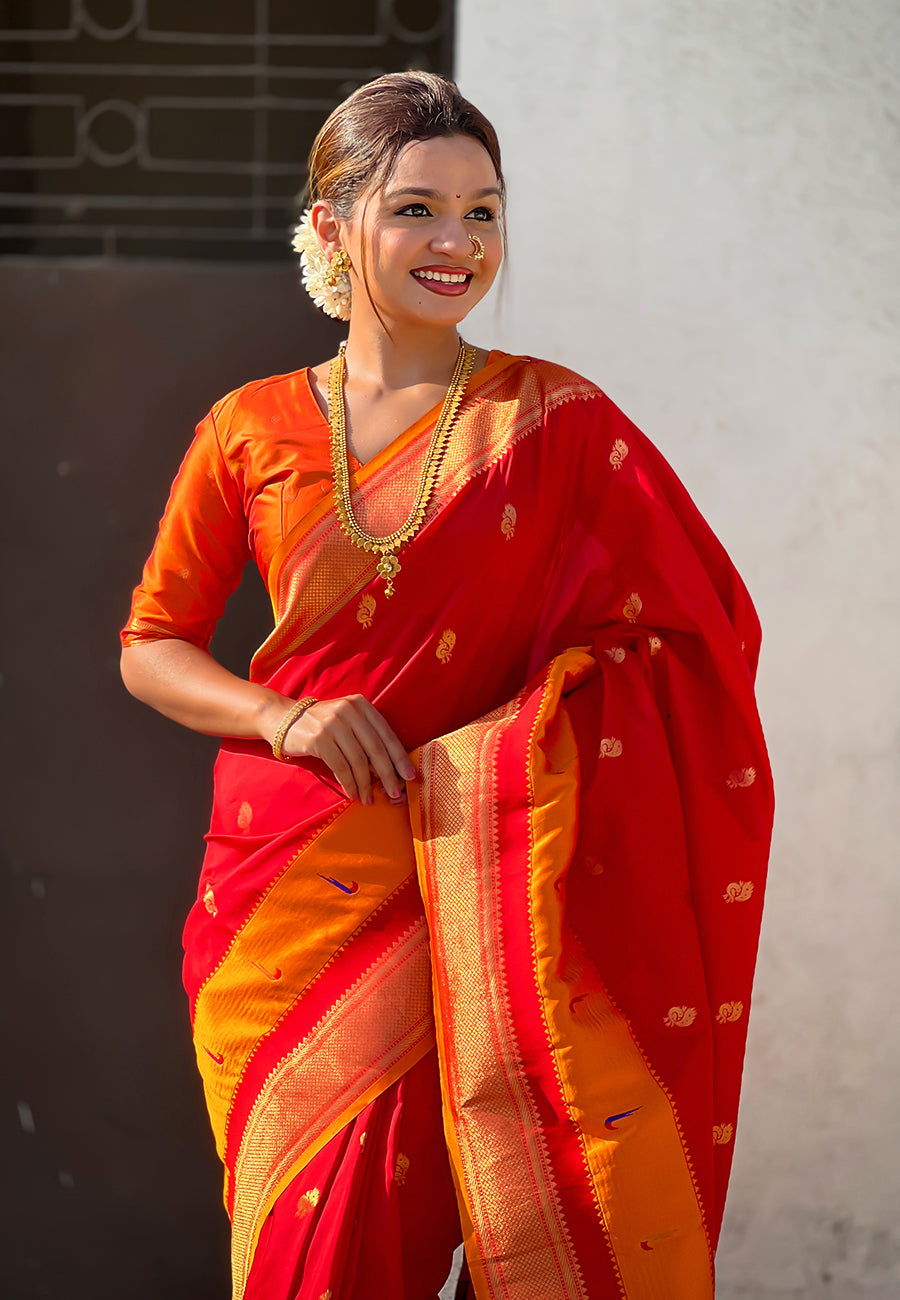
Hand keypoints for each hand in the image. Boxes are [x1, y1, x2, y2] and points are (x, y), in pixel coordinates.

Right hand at [280, 695, 415, 804]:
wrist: (284, 719)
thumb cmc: (323, 725)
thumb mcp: (347, 721)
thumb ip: (367, 738)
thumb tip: (390, 770)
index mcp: (361, 705)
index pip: (386, 734)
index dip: (400, 757)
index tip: (410, 777)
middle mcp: (349, 710)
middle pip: (375, 749)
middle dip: (388, 775)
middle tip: (395, 793)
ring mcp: (333, 723)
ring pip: (358, 761)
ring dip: (366, 784)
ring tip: (368, 799)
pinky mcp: (318, 738)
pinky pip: (340, 767)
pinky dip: (349, 783)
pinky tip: (352, 793)